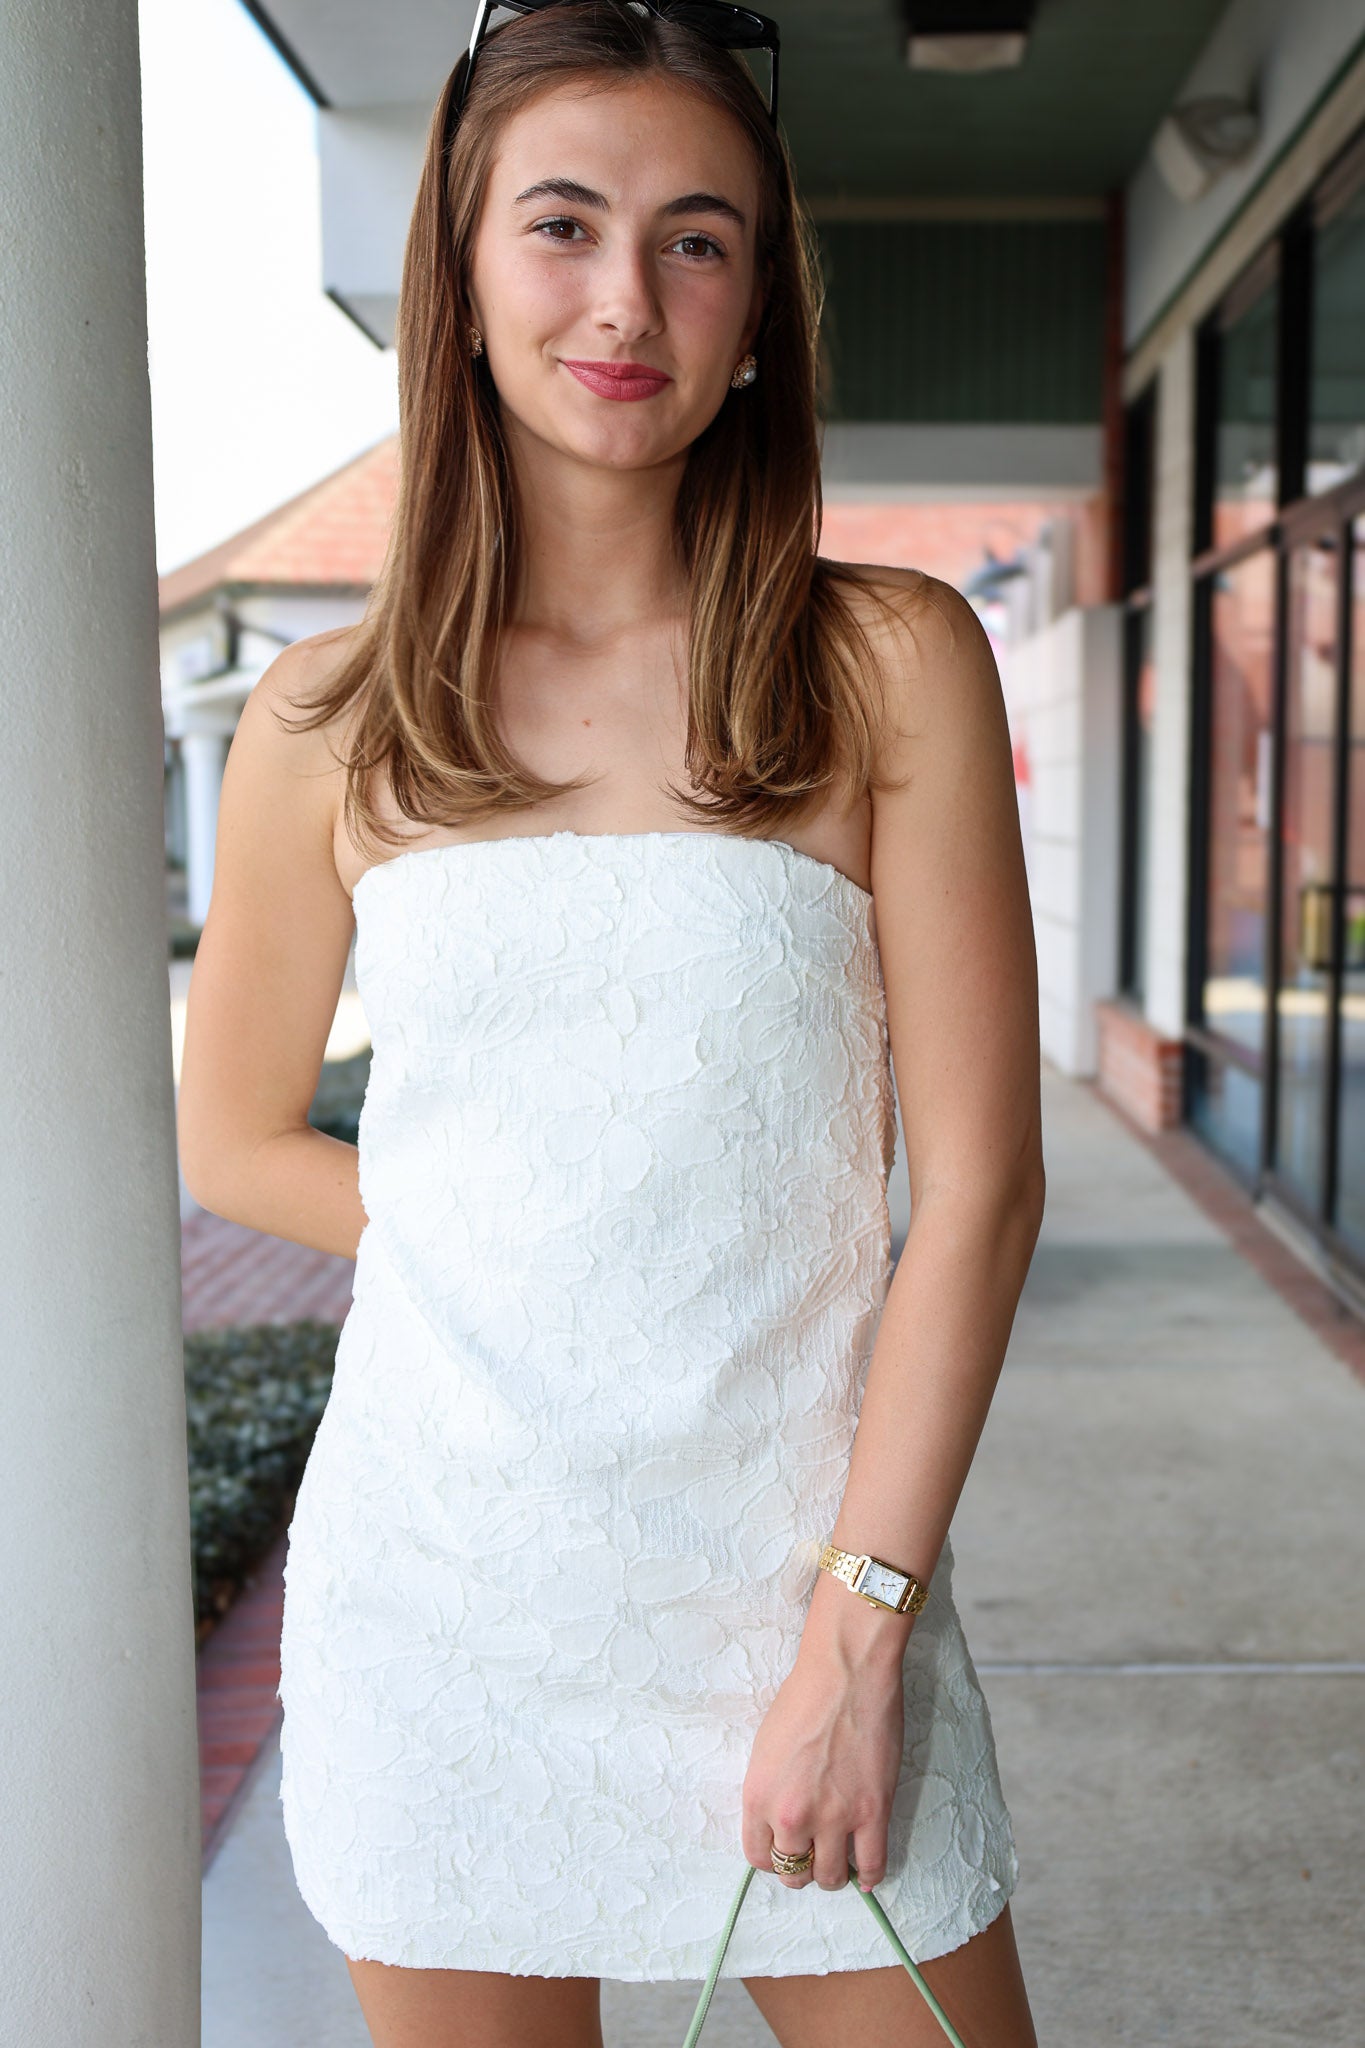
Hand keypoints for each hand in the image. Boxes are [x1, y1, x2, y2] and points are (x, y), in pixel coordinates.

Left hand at [740, 1627, 905, 1894]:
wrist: (846, 1672)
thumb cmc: (804, 1696)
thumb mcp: (765, 1747)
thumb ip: (769, 1790)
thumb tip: (780, 1820)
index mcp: (759, 1797)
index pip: (758, 1857)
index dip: (773, 1859)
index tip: (784, 1852)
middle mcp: (791, 1816)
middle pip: (793, 1872)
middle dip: (801, 1867)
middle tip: (812, 1855)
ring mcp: (833, 1819)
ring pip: (830, 1877)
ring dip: (832, 1875)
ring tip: (837, 1862)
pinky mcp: (872, 1813)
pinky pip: (871, 1866)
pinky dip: (868, 1876)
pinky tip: (865, 1872)